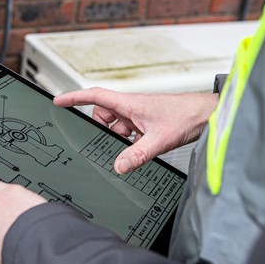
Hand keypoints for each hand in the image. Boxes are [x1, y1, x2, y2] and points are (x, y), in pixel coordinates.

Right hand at [54, 87, 217, 173]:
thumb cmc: (185, 115)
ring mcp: (138, 115)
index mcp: (129, 103)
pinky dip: (130, 142)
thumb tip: (118, 166)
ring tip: (134, 147)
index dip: (74, 98)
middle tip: (113, 143)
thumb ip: (137, 154)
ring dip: (120, 138)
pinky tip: (141, 149)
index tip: (58, 101)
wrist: (206, 114)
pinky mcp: (145, 123)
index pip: (94, 96)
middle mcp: (131, 107)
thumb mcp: (158, 139)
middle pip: (103, 115)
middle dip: (103, 130)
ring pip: (116, 126)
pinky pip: (128, 132)